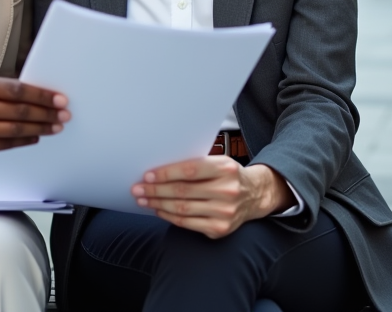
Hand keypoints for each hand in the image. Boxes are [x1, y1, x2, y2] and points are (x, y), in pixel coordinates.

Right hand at [0, 74, 69, 156]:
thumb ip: (0, 88)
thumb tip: (35, 94)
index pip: (16, 90)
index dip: (41, 95)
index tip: (59, 99)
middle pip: (19, 111)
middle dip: (46, 113)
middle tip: (64, 114)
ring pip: (14, 130)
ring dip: (40, 128)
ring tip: (55, 126)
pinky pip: (4, 145)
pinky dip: (24, 141)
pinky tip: (36, 136)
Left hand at [131, 157, 290, 238]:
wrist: (254, 195)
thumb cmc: (228, 175)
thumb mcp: (218, 162)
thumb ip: (194, 165)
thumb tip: (158, 170)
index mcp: (225, 169)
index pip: (189, 170)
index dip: (166, 174)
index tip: (147, 175)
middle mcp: (227, 191)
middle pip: (182, 191)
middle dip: (156, 190)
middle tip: (138, 189)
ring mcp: (224, 212)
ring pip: (182, 209)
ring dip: (158, 204)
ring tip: (143, 199)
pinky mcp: (220, 229)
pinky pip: (187, 223)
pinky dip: (169, 216)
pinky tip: (159, 210)